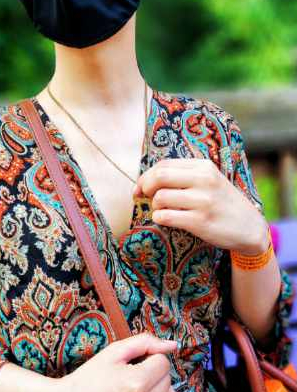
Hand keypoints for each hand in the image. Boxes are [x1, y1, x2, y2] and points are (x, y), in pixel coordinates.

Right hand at [37, 333, 179, 391]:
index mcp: (136, 384)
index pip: (163, 362)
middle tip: (133, 377)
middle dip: (154, 375)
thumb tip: (173, 344)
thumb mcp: (113, 352)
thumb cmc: (87, 379)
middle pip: (169, 382)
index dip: (149, 359)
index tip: (134, 364)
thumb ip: (145, 342)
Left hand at [133, 158, 267, 253]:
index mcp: (204, 167)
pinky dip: (159, 218)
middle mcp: (204, 180)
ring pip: (160, 197)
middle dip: (145, 187)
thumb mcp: (210, 180)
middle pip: (159, 176)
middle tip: (144, 197)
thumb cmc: (223, 203)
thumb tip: (148, 179)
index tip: (140, 187)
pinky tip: (164, 219)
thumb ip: (185, 175)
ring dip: (154, 205)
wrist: (249, 227)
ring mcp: (203, 201)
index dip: (146, 175)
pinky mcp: (200, 221)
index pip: (164, 164)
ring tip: (161, 210)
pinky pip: (166, 216)